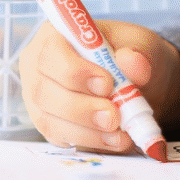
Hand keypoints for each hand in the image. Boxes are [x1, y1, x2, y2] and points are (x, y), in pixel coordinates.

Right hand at [17, 20, 179, 152]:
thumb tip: (133, 63)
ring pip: (51, 120)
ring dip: (88, 130)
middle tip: (114, 116)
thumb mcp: (141, 45)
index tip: (107, 84)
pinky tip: (115, 140)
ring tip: (120, 131)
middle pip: (44, 92)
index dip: (75, 72)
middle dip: (82, 108)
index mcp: (53, 38)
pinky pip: (62, 138)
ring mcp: (39, 100)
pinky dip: (91, 141)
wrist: (136, 82)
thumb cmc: (129, 55)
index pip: (50, 55)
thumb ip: (138, 52)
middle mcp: (37, 69)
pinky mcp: (50, 124)